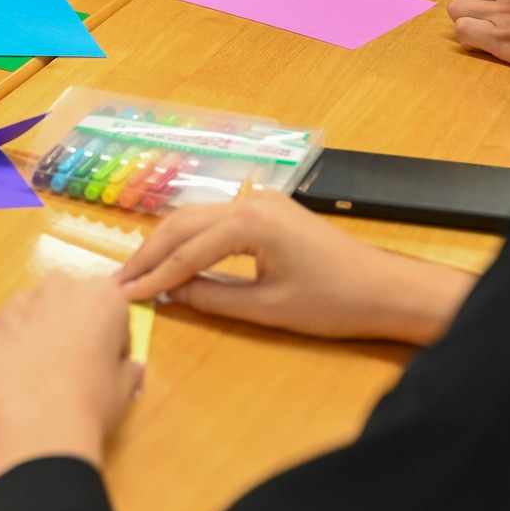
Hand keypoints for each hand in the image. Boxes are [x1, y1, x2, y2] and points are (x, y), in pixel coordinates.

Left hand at [0, 273, 141, 481]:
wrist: (40, 427)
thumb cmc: (93, 403)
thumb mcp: (124, 388)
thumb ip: (128, 369)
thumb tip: (131, 367)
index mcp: (100, 296)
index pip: (111, 310)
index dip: (110, 339)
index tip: (106, 364)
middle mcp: (56, 289)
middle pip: (66, 301)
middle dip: (69, 324)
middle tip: (71, 365)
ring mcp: (15, 306)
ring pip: (29, 313)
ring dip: (35, 333)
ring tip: (38, 374)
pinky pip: (2, 335)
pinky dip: (7, 351)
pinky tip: (13, 380)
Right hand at [117, 190, 471, 344]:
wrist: (389, 290)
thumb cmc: (335, 302)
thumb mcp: (268, 308)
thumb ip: (213, 298)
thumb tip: (171, 294)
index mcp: (250, 222)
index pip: (186, 249)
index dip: (153, 275)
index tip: (125, 294)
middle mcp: (250, 202)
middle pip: (182, 223)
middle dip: (150, 253)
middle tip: (120, 280)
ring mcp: (260, 202)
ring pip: (195, 216)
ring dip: (166, 243)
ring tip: (140, 270)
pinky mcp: (269, 211)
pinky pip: (215, 220)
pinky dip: (190, 238)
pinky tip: (177, 258)